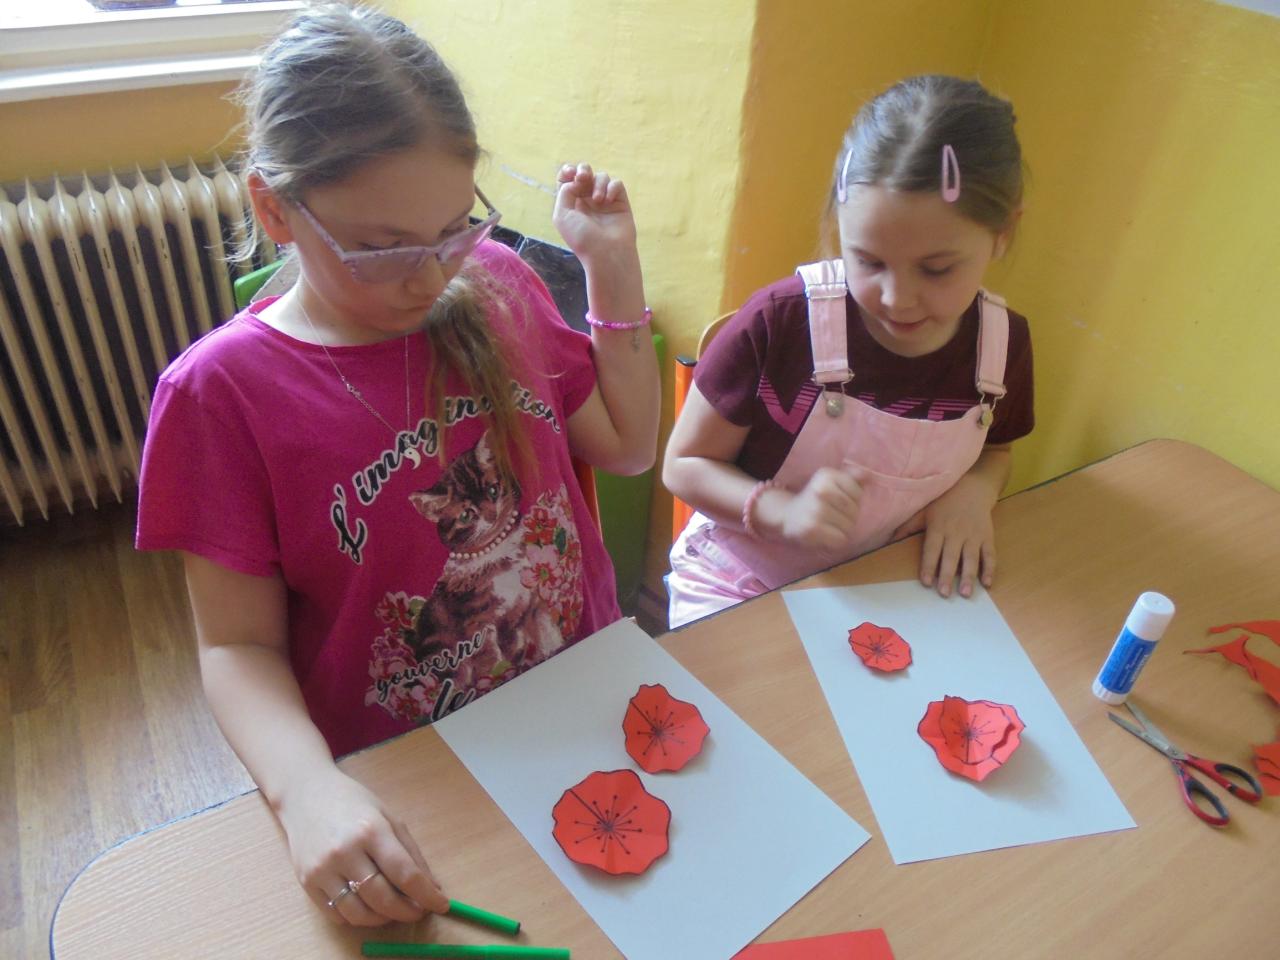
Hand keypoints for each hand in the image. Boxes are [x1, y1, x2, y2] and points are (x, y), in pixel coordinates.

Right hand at [277, 766, 448, 925]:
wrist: (305, 795)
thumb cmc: (353, 803)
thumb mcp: (388, 817)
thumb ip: (411, 852)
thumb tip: (432, 886)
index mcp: (371, 830)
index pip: (405, 873)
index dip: (426, 894)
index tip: (441, 904)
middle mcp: (345, 852)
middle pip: (382, 898)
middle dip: (407, 911)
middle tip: (418, 911)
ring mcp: (323, 870)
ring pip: (359, 913)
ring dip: (383, 919)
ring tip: (394, 910)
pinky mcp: (307, 883)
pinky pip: (337, 914)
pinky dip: (358, 918)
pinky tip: (368, 907)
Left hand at [552, 162, 637, 260]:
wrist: (606, 252)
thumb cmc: (582, 237)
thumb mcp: (562, 215)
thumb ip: (564, 192)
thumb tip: (576, 180)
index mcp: (571, 204)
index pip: (568, 180)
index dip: (568, 171)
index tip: (570, 173)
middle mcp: (587, 201)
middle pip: (585, 173)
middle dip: (583, 169)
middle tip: (583, 178)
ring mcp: (605, 201)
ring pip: (601, 177)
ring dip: (598, 184)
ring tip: (598, 201)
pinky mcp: (620, 202)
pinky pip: (616, 184)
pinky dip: (612, 188)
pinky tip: (608, 201)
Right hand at [754, 467, 861, 550]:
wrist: (787, 515)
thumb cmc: (816, 498)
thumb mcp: (832, 482)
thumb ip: (851, 477)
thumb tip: (868, 475)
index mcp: (827, 475)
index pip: (858, 494)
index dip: (854, 501)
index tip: (839, 502)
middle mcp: (820, 490)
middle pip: (854, 511)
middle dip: (849, 517)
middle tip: (834, 516)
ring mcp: (815, 510)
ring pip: (849, 526)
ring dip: (843, 530)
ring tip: (829, 525)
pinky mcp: (812, 529)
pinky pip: (840, 539)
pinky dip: (836, 541)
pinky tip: (826, 535)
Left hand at [912, 475, 998, 598]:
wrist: (973, 487)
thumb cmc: (944, 501)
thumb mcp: (924, 510)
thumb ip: (907, 526)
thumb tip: (887, 539)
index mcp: (938, 527)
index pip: (932, 549)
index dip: (928, 565)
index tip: (925, 582)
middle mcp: (956, 532)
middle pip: (950, 556)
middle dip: (947, 575)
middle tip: (944, 593)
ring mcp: (973, 535)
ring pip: (971, 558)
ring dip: (968, 576)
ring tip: (965, 593)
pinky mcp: (987, 536)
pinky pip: (990, 554)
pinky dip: (990, 569)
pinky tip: (987, 583)